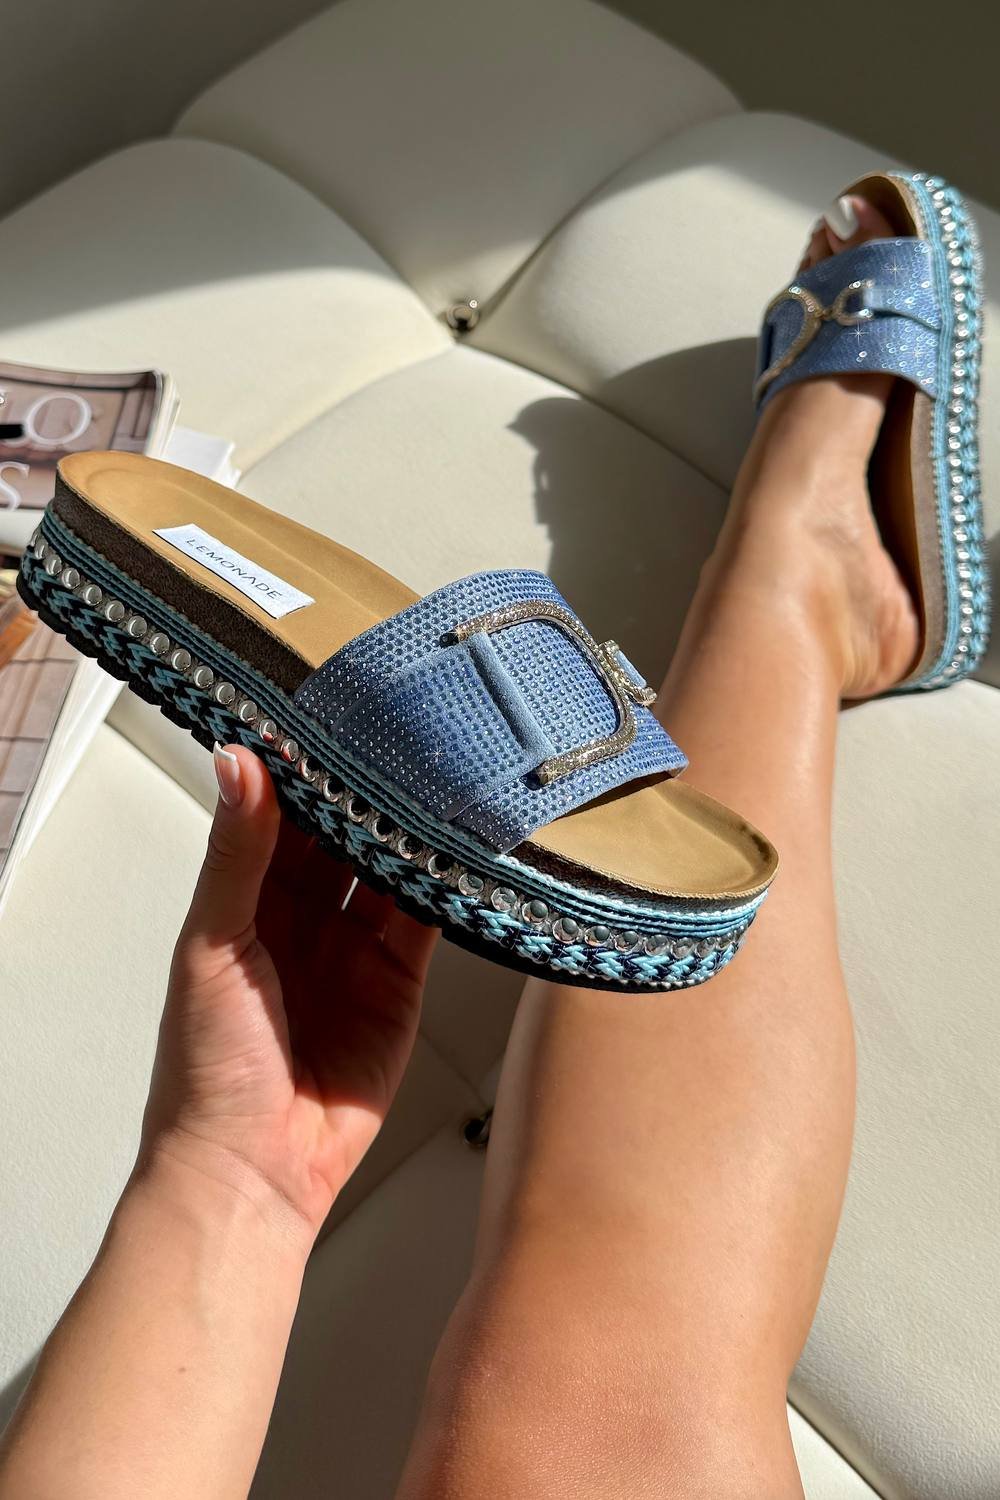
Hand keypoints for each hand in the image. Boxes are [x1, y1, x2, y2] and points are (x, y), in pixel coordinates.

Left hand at [139, 743, 436, 1247]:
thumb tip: (239, 765)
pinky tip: (456, 847)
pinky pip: (425, 919)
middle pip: (343, 839)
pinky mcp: (399, 984)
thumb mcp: (213, 944)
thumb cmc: (210, 1068)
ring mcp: (354, 951)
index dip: (307, 774)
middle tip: (401, 740)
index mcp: (246, 903)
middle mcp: (302, 921)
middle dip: (368, 795)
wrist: (253, 1169)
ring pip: (388, 871)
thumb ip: (238, 854)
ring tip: (437, 780)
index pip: (283, 818)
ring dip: (409, 832)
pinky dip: (442, 884)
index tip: (335, 723)